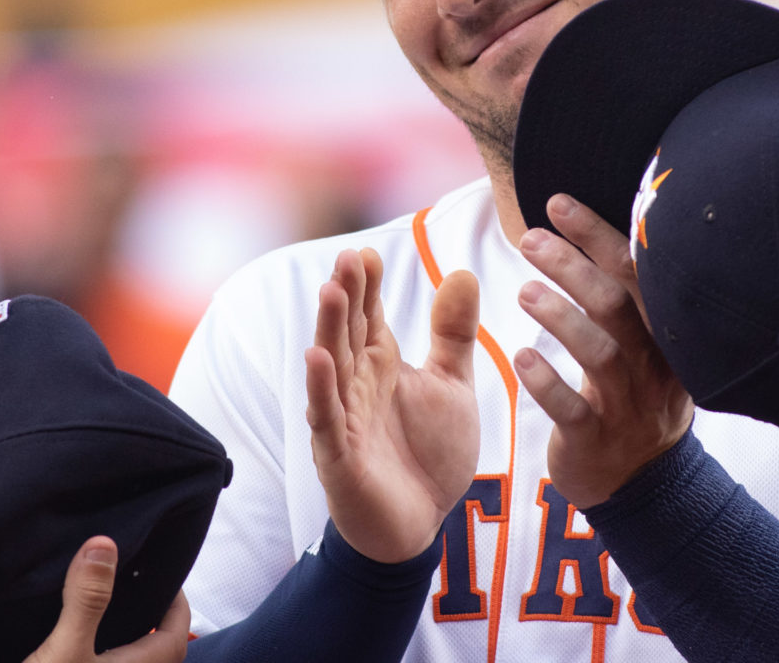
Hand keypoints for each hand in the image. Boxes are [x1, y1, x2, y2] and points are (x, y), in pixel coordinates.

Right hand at [25, 536, 188, 662]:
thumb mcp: (65, 648)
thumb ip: (86, 600)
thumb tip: (104, 544)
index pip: (177, 635)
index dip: (177, 604)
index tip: (165, 574)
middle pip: (154, 645)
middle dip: (149, 613)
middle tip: (129, 577)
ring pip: (125, 656)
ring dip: (120, 630)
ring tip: (100, 595)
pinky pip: (101, 660)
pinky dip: (95, 643)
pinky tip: (66, 629)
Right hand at [304, 247, 479, 562]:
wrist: (420, 527)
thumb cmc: (428, 453)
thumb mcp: (451, 385)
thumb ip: (453, 333)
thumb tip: (462, 271)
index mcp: (380, 364)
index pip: (368, 315)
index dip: (367, 285)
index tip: (367, 252)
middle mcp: (356, 384)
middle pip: (347, 331)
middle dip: (346, 295)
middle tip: (348, 258)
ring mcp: (343, 418)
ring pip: (332, 365)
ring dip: (328, 329)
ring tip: (330, 291)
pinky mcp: (338, 455)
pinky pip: (326, 417)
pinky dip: (321, 388)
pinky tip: (316, 358)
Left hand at [514, 194, 692, 508]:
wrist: (645, 483)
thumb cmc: (632, 392)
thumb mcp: (642, 343)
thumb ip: (620, 293)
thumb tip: (581, 224)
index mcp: (663, 332)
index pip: (635, 272)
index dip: (596, 234)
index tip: (556, 202)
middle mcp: (652, 364)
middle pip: (617, 306)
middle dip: (574, 267)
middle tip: (530, 239)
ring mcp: (627, 404)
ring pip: (600, 355)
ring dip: (561, 318)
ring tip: (524, 292)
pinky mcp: (597, 440)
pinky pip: (573, 410)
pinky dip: (547, 382)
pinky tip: (522, 357)